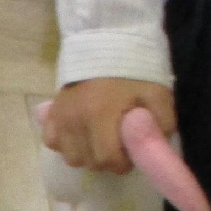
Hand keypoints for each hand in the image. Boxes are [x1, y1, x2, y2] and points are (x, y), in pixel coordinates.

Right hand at [41, 78, 175, 173]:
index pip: (107, 159)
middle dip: (106, 160)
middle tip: (118, 146)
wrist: (106, 47)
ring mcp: (59, 118)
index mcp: (100, 115)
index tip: (130, 153)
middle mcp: (75, 120)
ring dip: (86, 155)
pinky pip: (53, 143)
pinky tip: (80, 136)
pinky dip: (66, 144)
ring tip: (99, 141)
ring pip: (70, 157)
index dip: (122, 163)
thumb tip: (152, 149)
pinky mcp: (50, 115)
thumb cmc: (134, 73)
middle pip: (88, 161)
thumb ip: (160, 125)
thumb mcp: (158, 95)